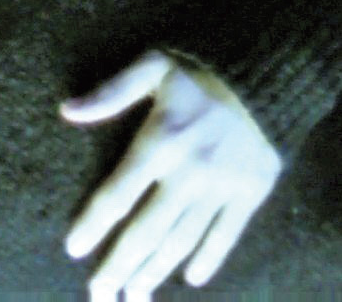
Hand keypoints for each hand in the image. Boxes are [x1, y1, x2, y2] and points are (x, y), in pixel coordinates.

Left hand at [61, 51, 279, 298]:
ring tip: (134, 298)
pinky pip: (227, 234)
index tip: (73, 251)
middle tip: (98, 296)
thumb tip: (66, 110)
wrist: (276, 68)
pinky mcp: (252, 191)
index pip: (116, 195)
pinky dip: (209, 258)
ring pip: (182, 240)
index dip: (92, 226)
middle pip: (146, 231)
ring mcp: (223, 186)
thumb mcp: (154, 64)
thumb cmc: (204, 63)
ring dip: (156, 272)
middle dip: (119, 267)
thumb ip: (111, 92)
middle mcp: (190, 171)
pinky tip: (191, 279)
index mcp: (160, 140)